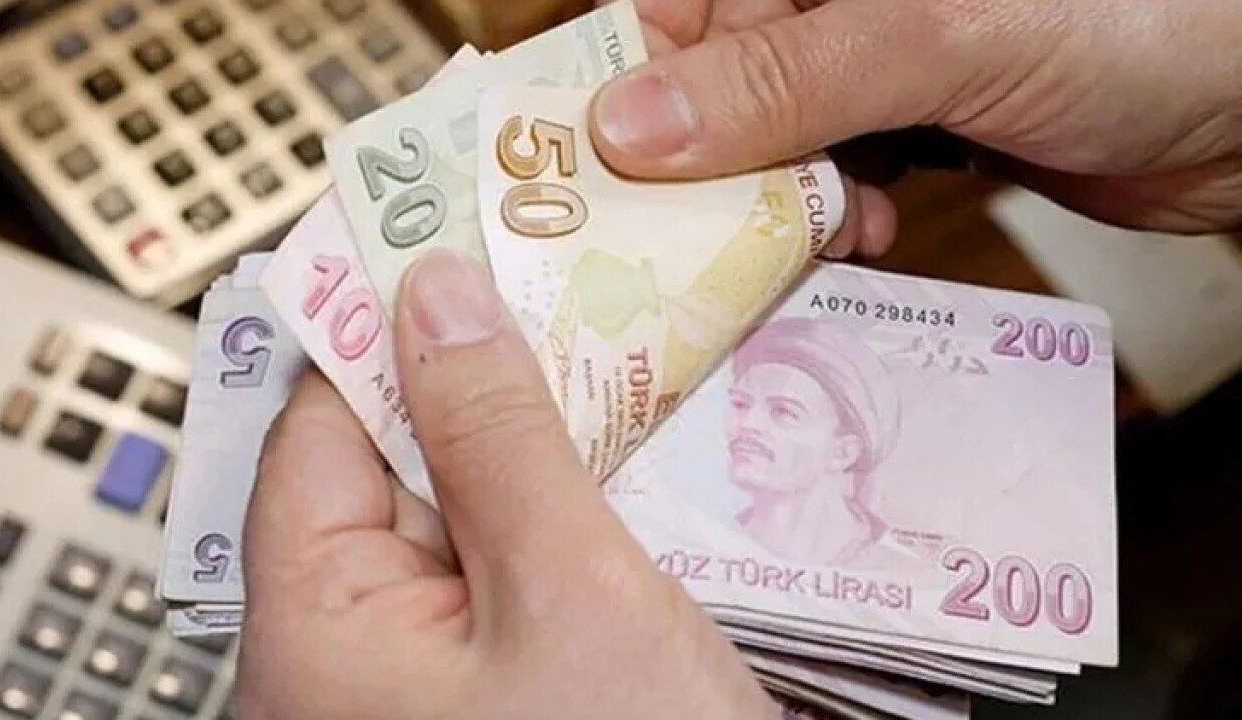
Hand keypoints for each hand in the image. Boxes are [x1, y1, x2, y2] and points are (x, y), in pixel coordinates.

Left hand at [235, 248, 778, 719]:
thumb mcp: (568, 593)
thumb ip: (495, 436)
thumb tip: (437, 295)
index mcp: (316, 627)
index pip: (318, 425)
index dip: (383, 322)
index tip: (454, 238)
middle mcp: (349, 652)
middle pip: (394, 462)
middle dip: (484, 379)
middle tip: (570, 293)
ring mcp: (426, 673)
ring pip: (466, 510)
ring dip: (542, 445)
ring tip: (621, 367)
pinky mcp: (497, 683)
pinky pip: (511, 566)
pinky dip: (568, 510)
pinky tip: (633, 465)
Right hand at [589, 0, 1241, 247]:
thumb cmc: (1131, 18)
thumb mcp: (938, 36)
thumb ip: (784, 81)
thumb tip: (628, 129)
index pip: (674, 11)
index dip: (625, 90)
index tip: (597, 180)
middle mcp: (828, 5)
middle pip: (709, 93)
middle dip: (705, 172)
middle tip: (700, 237)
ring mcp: (868, 67)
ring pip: (763, 151)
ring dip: (774, 209)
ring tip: (820, 231)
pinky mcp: (905, 129)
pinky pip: (824, 184)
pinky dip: (830, 222)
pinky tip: (862, 233)